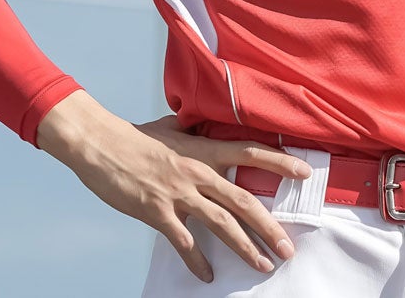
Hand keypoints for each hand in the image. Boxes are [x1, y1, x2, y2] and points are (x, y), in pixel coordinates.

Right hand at [36, 91, 311, 282]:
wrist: (100, 143)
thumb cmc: (135, 136)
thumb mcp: (173, 128)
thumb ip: (195, 133)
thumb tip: (207, 128)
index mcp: (203, 150)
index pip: (250, 153)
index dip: (280, 163)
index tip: (305, 172)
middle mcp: (197, 172)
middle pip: (243, 201)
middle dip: (269, 227)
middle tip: (288, 247)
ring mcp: (178, 193)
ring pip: (221, 225)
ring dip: (245, 248)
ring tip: (263, 265)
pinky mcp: (157, 211)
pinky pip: (184, 242)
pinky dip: (197, 262)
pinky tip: (208, 276)